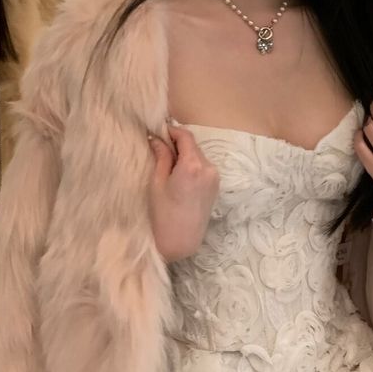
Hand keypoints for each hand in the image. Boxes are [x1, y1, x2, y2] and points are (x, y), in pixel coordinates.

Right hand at [146, 124, 219, 261]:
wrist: (180, 241)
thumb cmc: (162, 214)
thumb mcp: (157, 182)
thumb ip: (161, 157)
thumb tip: (156, 138)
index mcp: (193, 165)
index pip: (185, 136)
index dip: (172, 130)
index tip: (158, 131)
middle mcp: (209, 168)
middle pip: (193, 146)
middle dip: (177, 143)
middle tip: (159, 147)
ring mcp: (215, 178)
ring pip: (198, 156)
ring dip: (185, 154)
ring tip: (168, 164)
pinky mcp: (216, 187)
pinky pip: (203, 167)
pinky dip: (192, 165)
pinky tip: (179, 176)